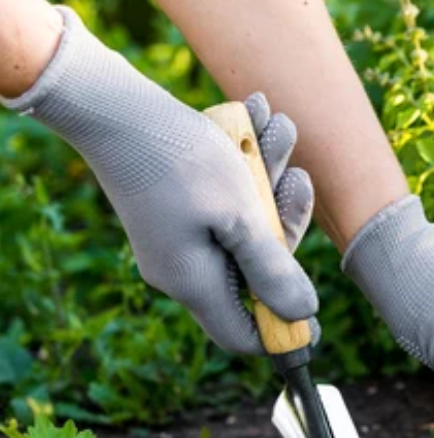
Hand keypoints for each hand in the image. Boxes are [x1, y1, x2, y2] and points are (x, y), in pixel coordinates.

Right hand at [0, 7, 315, 354]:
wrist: (113, 102)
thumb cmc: (181, 160)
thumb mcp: (241, 218)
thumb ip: (273, 269)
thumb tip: (303, 315)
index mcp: (195, 283)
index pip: (243, 335)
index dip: (283, 329)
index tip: (316, 315)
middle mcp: (184, 266)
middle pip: (257, 269)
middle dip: (285, 219)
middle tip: (298, 176)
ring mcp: (180, 234)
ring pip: (248, 220)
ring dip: (273, 174)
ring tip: (277, 126)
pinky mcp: (178, 203)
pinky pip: (228, 194)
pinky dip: (249, 160)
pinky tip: (257, 115)